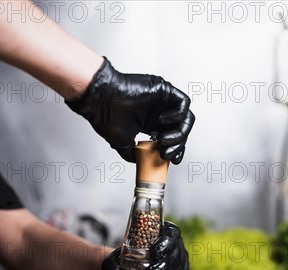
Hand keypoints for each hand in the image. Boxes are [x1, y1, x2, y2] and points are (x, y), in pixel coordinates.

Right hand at [66, 58, 194, 164]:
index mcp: (151, 123)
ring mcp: (163, 102)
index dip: (176, 150)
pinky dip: (178, 115)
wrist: (102, 101)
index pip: (172, 138)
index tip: (171, 160)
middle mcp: (159, 113)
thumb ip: (133, 153)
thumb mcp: (122, 142)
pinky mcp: (165, 90)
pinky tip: (163, 122)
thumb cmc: (108, 118)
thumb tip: (138, 162)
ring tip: (163, 140)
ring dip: (179, 133)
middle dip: (177, 146)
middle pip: (181, 131)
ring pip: (186, 119)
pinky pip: (184, 103)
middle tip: (165, 153)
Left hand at [102, 222, 188, 269]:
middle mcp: (175, 243)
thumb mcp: (115, 259)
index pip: (170, 234)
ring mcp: (180, 257)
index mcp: (163, 231)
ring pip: (176, 267)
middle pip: (175, 252)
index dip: (165, 243)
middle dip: (162, 265)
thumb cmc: (124, 257)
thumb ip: (112, 265)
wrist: (131, 268)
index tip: (153, 253)